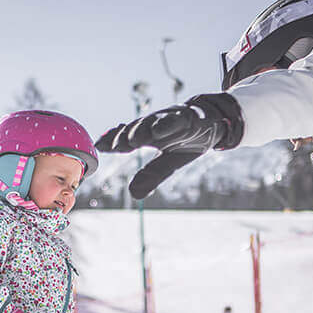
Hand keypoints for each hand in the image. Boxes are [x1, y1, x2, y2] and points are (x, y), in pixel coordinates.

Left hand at [95, 93, 243, 198]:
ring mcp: (172, 118)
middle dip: (124, 135)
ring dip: (142, 129)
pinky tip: (158, 132)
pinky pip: (178, 120)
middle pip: (137, 128)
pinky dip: (167, 124)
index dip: (113, 140)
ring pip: (154, 122)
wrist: (213, 120)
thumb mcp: (169, 161)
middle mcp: (156, 124)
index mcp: (148, 134)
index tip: (100, 145)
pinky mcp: (190, 118)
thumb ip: (151, 175)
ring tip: (133, 139)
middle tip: (113, 145)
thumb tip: (133, 194)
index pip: (126, 137)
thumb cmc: (186, 140)